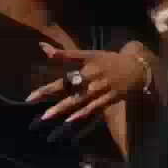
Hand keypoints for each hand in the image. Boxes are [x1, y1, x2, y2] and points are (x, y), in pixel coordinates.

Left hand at [29, 43, 154, 125]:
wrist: (138, 68)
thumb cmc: (108, 61)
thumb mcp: (89, 54)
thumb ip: (65, 54)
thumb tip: (42, 47)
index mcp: (87, 63)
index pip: (65, 66)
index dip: (48, 77)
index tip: (30, 91)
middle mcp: (92, 74)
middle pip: (67, 84)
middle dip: (48, 92)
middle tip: (30, 100)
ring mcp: (101, 87)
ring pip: (78, 99)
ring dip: (61, 108)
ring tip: (44, 116)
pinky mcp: (109, 98)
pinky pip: (93, 108)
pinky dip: (80, 114)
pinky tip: (68, 121)